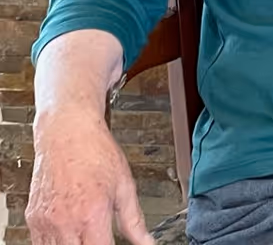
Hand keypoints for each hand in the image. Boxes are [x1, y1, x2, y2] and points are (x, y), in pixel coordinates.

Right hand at [26, 108, 155, 244]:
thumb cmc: (96, 152)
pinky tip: (70, 235)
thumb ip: (135, 221)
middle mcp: (65, 222)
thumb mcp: (126, 186)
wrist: (67, 131)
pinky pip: (40, 244)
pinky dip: (55, 244)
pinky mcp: (33, 219)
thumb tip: (147, 243)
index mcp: (92, 215)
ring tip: (86, 237)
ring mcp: (45, 223)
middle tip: (100, 240)